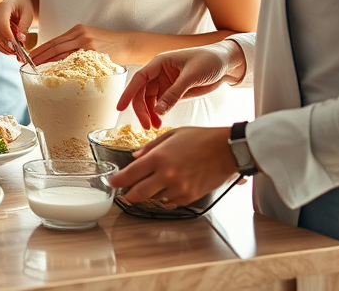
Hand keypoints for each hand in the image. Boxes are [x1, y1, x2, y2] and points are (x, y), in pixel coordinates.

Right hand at [0, 0, 35, 55]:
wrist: (17, 0)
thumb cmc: (23, 6)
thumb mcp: (28, 15)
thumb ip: (24, 27)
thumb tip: (21, 40)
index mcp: (3, 7)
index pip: (2, 25)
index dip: (8, 38)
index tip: (16, 47)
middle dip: (6, 45)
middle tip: (17, 53)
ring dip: (1, 47)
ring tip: (13, 52)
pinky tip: (6, 48)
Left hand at [30, 24, 134, 65]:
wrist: (128, 44)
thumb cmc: (108, 45)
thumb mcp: (90, 39)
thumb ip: (75, 45)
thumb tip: (57, 58)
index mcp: (78, 30)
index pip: (54, 41)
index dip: (40, 49)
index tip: (29, 56)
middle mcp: (80, 35)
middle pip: (54, 46)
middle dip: (39, 55)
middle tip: (27, 63)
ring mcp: (87, 44)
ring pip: (61, 53)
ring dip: (47, 61)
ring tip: (36, 68)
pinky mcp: (94, 53)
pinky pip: (74, 61)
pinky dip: (63, 66)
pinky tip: (55, 72)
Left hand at [107, 127, 237, 205]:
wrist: (226, 150)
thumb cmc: (200, 139)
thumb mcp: (171, 135)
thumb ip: (150, 147)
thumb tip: (135, 157)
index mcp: (159, 158)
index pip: (129, 174)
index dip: (117, 180)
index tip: (112, 182)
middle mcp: (166, 175)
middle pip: (138, 194)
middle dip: (129, 194)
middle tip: (126, 191)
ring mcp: (179, 188)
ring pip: (154, 199)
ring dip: (149, 194)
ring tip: (152, 184)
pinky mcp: (190, 197)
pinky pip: (170, 202)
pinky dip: (165, 197)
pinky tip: (167, 188)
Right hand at [116, 44, 239, 128]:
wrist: (226, 63)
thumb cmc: (209, 60)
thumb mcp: (191, 76)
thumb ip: (175, 93)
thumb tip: (158, 110)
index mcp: (160, 63)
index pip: (139, 79)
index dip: (128, 93)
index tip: (120, 107)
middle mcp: (160, 73)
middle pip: (142, 93)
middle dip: (141, 109)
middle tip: (146, 125)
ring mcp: (167, 83)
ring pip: (151, 100)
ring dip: (150, 113)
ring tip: (154, 127)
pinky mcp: (175, 92)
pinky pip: (162, 104)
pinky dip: (159, 113)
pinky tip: (160, 122)